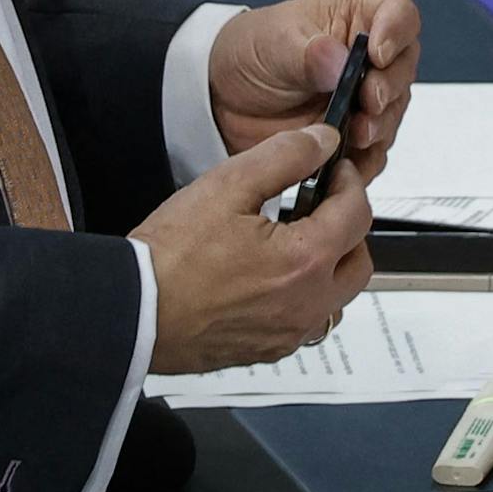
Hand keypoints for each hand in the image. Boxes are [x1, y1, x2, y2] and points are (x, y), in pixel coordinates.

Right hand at [134, 123, 372, 372]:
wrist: (133, 312)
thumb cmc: (170, 257)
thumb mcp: (227, 186)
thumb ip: (284, 156)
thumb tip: (322, 141)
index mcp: (305, 261)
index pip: (357, 213)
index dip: (349, 182)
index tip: (334, 169)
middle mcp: (307, 304)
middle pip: (359, 260)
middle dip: (348, 226)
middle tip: (321, 203)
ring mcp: (289, 333)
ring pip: (338, 296)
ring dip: (331, 266)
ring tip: (297, 240)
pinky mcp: (269, 350)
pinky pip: (308, 321)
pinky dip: (306, 295)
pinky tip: (274, 276)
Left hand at [208, 0, 419, 180]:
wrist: (221, 98)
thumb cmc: (251, 50)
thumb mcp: (273, 41)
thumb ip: (308, 53)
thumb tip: (339, 60)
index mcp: (357, 14)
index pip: (398, 12)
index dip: (396, 30)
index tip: (377, 53)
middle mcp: (369, 55)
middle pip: (403, 68)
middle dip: (389, 88)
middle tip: (366, 100)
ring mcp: (364, 97)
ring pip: (393, 113)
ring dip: (379, 126)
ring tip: (354, 133)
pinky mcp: (355, 136)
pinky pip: (375, 152)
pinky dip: (363, 158)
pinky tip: (343, 159)